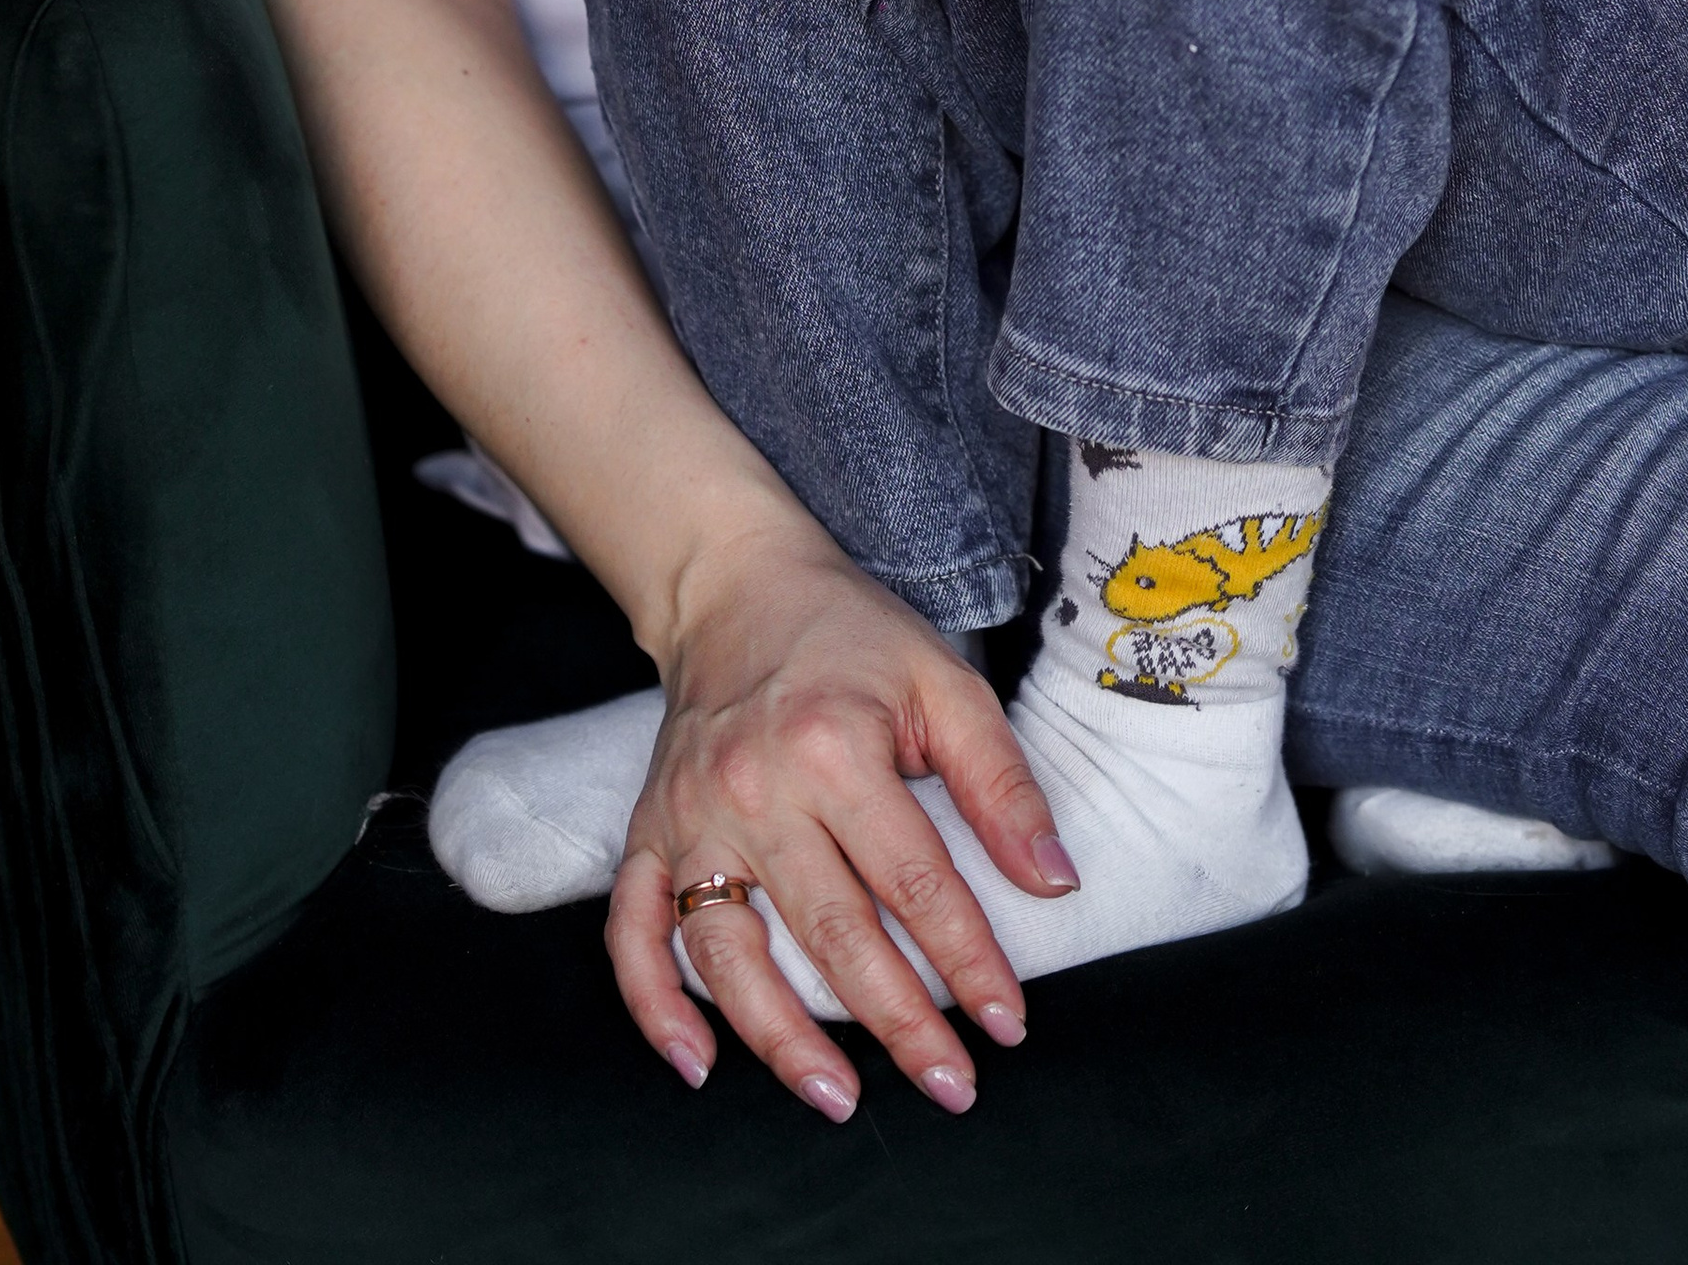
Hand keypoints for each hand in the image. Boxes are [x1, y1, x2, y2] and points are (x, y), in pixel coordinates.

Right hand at [608, 518, 1077, 1119]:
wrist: (737, 587)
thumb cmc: (852, 636)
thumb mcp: (944, 682)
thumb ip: (1000, 782)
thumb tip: (1053, 881)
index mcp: (836, 748)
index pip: (914, 881)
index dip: (967, 960)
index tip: (1008, 1023)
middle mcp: (755, 790)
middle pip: (831, 933)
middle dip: (898, 1022)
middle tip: (952, 1086)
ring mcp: (689, 817)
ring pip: (730, 954)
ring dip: (782, 1041)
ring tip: (841, 1100)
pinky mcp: (646, 833)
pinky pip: (634, 935)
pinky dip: (656, 1006)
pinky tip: (698, 1064)